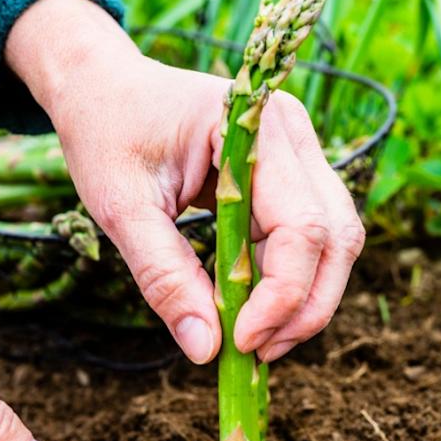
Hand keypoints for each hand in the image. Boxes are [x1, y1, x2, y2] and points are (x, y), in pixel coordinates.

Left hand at [7, 0, 363, 363]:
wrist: (104, 87)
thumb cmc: (107, 132)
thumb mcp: (120, 207)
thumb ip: (163, 276)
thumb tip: (206, 350)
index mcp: (255, 126)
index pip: (301, 225)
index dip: (282, 294)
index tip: (241, 343)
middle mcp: (293, 134)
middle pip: (336, 236)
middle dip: (305, 306)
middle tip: (255, 353)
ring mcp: (299, 154)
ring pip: (334, 241)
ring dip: (304, 299)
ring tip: (253, 340)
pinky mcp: (291, 176)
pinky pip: (309, 238)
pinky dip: (287, 281)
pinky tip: (250, 311)